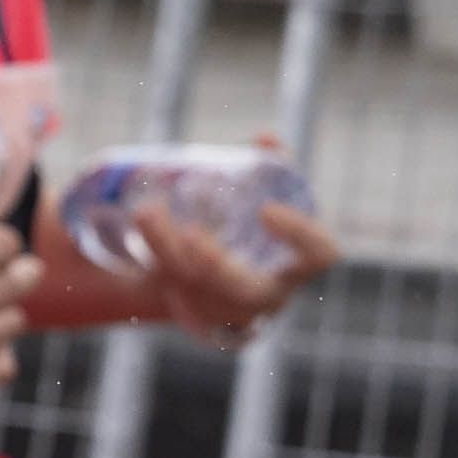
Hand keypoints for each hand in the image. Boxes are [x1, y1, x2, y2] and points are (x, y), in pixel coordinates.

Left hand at [138, 154, 337, 345]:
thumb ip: (272, 167)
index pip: (319, 256)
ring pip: (197, 291)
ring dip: (167, 252)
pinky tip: (138, 232)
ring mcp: (229, 313)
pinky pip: (172, 294)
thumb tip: (265, 138)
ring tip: (146, 212)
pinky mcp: (196, 319)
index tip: (266, 209)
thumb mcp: (267, 198)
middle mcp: (267, 295)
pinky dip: (154, 261)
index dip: (300, 236)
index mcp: (296, 266)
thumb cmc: (253, 232)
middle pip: (246, 290)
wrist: (220, 283)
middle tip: (190, 233)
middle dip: (216, 265)